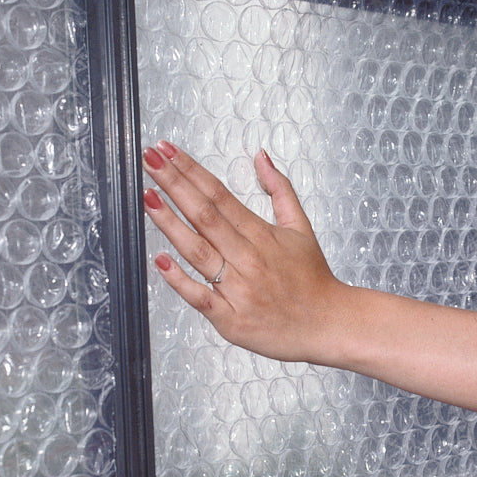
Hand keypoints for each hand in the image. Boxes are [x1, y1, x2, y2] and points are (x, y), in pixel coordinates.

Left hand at [141, 141, 348, 362]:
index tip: (167, 152)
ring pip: (198, 251)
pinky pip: (201, 297)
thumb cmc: (312, 280)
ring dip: (170, 223)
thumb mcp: (301, 227)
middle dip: (174, 184)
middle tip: (150, 160)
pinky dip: (180, 280)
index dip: (190, 171)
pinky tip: (159, 260)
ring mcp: (238, 288)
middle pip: (204, 215)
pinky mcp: (231, 318)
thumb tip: (261, 157)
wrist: (329, 325)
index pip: (218, 194)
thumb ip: (280, 190)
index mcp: (260, 234)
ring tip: (148, 198)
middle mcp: (247, 257)